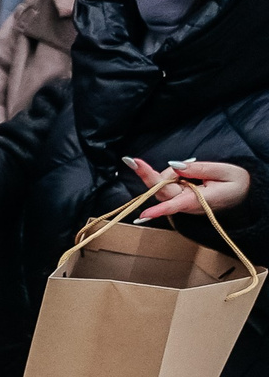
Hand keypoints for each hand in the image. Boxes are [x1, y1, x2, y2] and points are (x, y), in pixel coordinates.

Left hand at [129, 156, 251, 220]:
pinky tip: (184, 173)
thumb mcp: (226, 172)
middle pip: (160, 190)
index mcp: (199, 200)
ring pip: (162, 185)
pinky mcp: (177, 199)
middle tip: (132, 161)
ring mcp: (180, 203)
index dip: (159, 210)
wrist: (244, 195)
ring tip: (189, 168)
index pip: (176, 205)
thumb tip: (174, 166)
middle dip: (149, 174)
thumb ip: (200, 169)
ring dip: (169, 173)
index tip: (143, 214)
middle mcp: (185, 204)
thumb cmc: (237, 185)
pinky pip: (167, 184)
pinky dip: (172, 176)